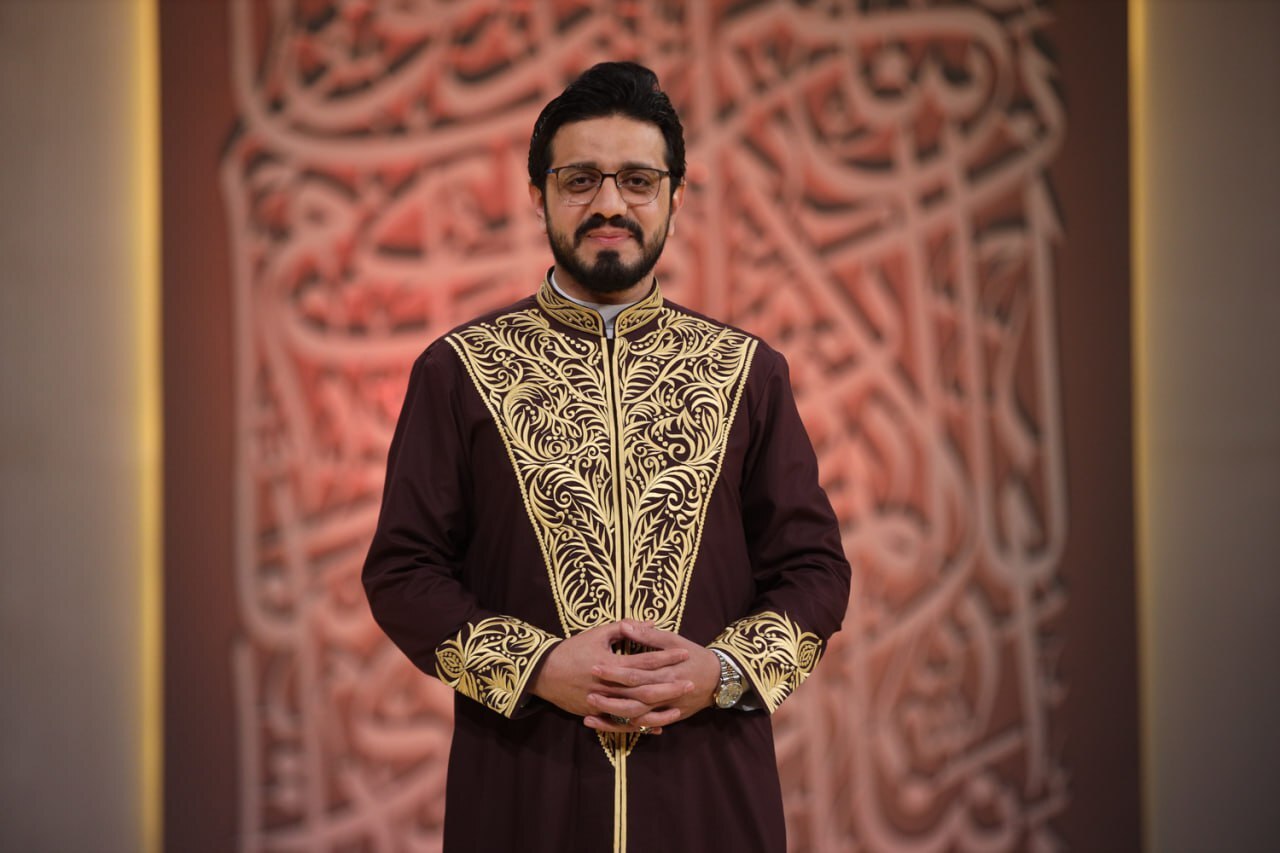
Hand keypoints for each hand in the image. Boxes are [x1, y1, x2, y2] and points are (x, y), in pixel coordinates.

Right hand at [531, 620, 692, 733]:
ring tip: (679, 707)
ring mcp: (603, 703)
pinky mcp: (597, 714)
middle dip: (669, 686)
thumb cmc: (572, 649)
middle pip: (645, 688)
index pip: (644, 660)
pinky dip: (640, 727)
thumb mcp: (597, 634)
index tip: (684, 653)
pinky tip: (657, 728)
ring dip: (659, 710)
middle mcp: (609, 685)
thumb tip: (648, 622)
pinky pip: (622, 724)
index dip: (666, 656)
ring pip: (636, 710)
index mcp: (611, 663)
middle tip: (690, 682)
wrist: (543, 673)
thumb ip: (623, 628)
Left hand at [583, 621, 721, 733]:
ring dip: (613, 717)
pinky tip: (604, 726)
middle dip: (610, 698)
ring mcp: (666, 709)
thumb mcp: (674, 640)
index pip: (637, 673)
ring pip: (637, 718)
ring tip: (589, 713)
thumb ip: (649, 635)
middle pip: (634, 699)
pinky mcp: (666, 718)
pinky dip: (623, 728)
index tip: (595, 666)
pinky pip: (642, 727)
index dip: (615, 671)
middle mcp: (665, 694)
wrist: (718, 679)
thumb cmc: (694, 655)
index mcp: (666, 672)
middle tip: (587, 693)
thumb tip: (625, 625)